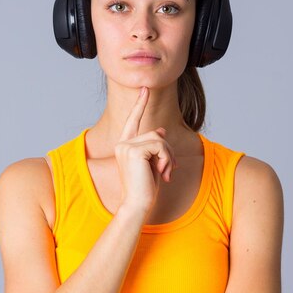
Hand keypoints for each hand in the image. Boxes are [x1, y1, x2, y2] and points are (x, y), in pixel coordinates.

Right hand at [114, 87, 175, 213]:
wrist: (137, 204)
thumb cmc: (145, 187)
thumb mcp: (153, 163)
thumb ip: (155, 146)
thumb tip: (161, 130)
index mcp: (124, 145)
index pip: (133, 120)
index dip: (140, 104)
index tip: (145, 89)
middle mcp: (122, 143)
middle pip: (155, 133)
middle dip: (168, 151)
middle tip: (170, 169)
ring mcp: (126, 146)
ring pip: (159, 138)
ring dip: (169, 156)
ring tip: (167, 172)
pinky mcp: (134, 151)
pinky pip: (160, 145)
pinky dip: (167, 159)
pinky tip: (163, 173)